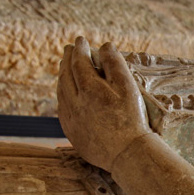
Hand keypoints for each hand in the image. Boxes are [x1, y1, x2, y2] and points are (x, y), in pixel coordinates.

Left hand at [57, 37, 151, 171]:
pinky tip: (66, 94)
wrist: (127, 154)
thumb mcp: (128, 88)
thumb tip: (105, 46)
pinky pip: (62, 110)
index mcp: (89, 89)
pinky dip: (62, 96)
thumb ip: (116, 64)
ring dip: (62, 77)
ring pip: (61, 93)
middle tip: (70, 49)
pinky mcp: (72, 134)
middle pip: (65, 75)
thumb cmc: (132, 120)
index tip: (81, 40)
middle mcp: (75, 103)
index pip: (79, 62)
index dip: (80, 49)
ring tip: (65, 68)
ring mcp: (72, 119)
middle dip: (67, 59)